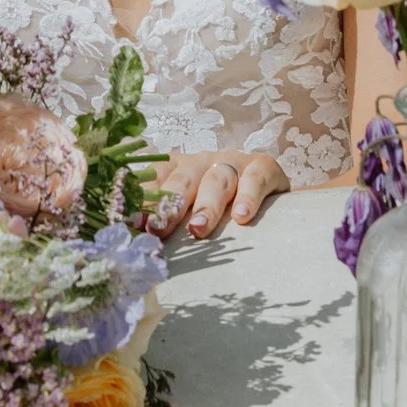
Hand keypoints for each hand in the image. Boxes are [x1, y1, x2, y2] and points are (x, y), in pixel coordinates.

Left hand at [143, 150, 289, 238]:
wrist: (273, 201)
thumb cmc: (221, 213)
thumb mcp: (191, 215)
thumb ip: (168, 225)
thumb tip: (138, 244)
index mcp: (178, 169)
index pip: (157, 177)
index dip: (144, 199)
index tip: (133, 224)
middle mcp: (203, 162)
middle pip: (183, 178)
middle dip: (169, 203)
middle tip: (159, 229)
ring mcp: (234, 162)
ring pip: (217, 179)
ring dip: (206, 205)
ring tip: (198, 229)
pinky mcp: (265, 167)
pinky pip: (255, 177)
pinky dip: (249, 196)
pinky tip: (242, 217)